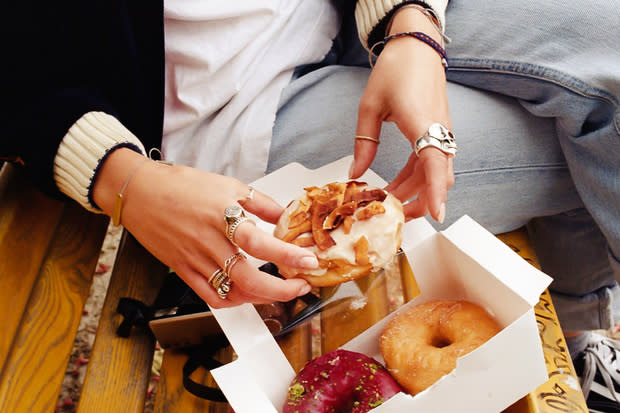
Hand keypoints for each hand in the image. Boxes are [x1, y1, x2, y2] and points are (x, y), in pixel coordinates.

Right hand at [93, 148, 317, 307]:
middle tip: (300, 286)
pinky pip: (210, 296)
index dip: (288, 256)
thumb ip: (261, 204)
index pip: (261, 244)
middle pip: (249, 279)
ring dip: (261, 298)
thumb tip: (288, 215)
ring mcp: (194, 260)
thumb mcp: (229, 185)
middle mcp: (209, 243)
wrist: (141, 193)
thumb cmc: (183, 185)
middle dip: (281, 290)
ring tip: (278, 290)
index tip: (310, 262)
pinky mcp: (183, 271)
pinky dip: (233, 301)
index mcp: (223, 217)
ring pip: (232, 293)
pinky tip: (247, 295)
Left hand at [349, 7, 453, 222]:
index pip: (434, 163)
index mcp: (422, 122)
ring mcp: (442, 131)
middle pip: (439, 175)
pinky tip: (399, 184)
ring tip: (392, 202)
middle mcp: (438, 129)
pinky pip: (432, 160)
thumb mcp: (370, 107)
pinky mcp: (439, 130)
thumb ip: (364, 143)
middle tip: (398, 216)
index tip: (436, 214)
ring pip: (436, 171)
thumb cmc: (394, 71)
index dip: (436, 191)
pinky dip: (418, 176)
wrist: (416, 47)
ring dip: (418, 190)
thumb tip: (355, 175)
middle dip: (422, 200)